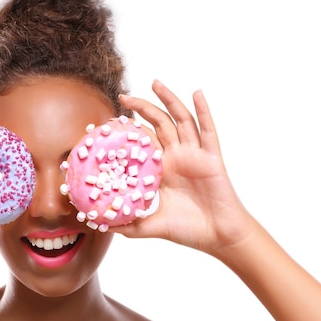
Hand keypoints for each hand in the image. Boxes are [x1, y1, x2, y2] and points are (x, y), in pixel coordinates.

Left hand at [114, 80, 257, 253]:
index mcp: (162, 170)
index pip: (142, 143)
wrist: (218, 237)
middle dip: (141, 108)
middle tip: (122, 96)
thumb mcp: (152, 226)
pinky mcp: (212, 157)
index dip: (127, 132)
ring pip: (181, 120)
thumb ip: (129, 225)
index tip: (108, 122)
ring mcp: (195, 155)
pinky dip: (203, 110)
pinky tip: (196, 93)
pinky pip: (208, 130)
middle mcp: (177, 157)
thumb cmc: (190, 230)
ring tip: (154, 82)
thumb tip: (101, 226)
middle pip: (158, 124)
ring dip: (168, 100)